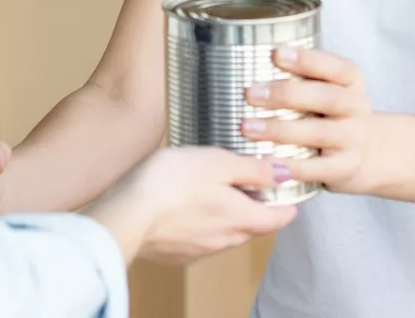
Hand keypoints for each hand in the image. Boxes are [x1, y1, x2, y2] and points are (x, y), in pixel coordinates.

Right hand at [86, 147, 295, 263]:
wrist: (125, 215)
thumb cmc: (171, 182)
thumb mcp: (218, 162)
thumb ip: (253, 169)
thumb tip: (284, 173)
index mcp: (242, 219)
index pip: (279, 219)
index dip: (288, 205)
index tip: (290, 194)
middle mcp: (225, 240)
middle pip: (253, 226)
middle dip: (257, 208)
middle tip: (252, 185)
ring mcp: (199, 250)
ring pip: (226, 233)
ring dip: (228, 216)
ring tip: (216, 191)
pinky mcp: (176, 253)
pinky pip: (200, 239)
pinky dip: (202, 224)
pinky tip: (187, 207)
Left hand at [244, 46, 380, 195]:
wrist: (372, 152)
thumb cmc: (334, 112)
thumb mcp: (330, 87)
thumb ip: (301, 76)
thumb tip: (248, 63)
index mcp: (351, 80)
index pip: (334, 66)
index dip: (306, 60)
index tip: (276, 54)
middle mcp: (356, 107)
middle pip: (325, 98)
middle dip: (285, 95)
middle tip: (250, 94)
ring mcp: (353, 139)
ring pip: (319, 133)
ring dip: (280, 130)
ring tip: (248, 127)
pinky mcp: (345, 168)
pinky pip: (318, 168)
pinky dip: (292, 166)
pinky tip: (267, 162)